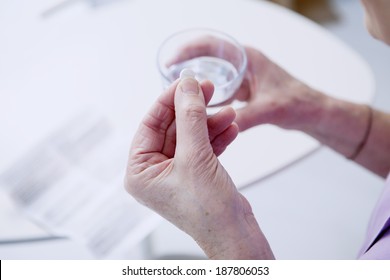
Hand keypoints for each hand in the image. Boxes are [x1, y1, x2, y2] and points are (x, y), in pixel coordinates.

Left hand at [125, 77, 273, 258]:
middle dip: (193, 110)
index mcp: (139, 171)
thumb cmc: (208, 209)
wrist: (235, 235)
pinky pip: (202, 148)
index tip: (186, 81)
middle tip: (209, 88)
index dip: (168, 100)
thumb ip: (191, 118)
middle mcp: (153, 172)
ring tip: (229, 111)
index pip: (150, 124)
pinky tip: (231, 128)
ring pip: (190, 136)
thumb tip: (187, 85)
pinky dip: (216, 137)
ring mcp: (175, 173)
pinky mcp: (194, 174)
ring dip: (209, 123)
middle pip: (172, 128)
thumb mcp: (196, 157)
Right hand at [168, 38, 323, 132]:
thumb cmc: (298, 103)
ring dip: (197, 82)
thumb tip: (218, 128)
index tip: (171, 61)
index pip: (211, 46)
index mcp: (248, 58)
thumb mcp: (269, 110)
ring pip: (212, 75)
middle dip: (187, 67)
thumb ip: (245, 118)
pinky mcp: (244, 91)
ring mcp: (242, 78)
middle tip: (168, 79)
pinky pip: (219, 90)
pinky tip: (198, 106)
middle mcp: (243, 64)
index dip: (188, 51)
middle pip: (207, 59)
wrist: (313, 113)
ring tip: (178, 93)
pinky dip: (207, 96)